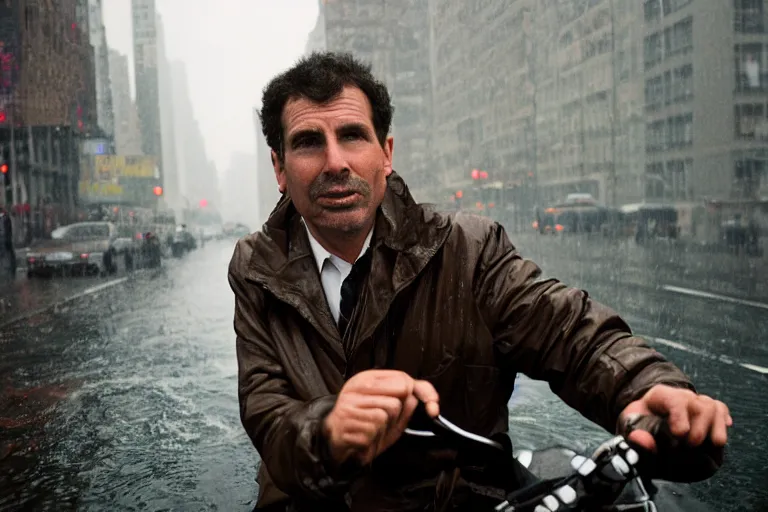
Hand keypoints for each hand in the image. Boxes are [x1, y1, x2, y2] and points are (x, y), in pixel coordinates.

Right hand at [323, 370, 439, 465]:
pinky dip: (372, 439)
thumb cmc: (366, 422)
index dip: (422, 394)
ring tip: (372, 430)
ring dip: (383, 429)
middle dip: (395, 417)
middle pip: (396, 400)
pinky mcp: (345, 421)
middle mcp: (356, 387)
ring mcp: (349, 403)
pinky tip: (363, 437)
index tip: (433, 408)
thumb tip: (425, 398)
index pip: (403, 379)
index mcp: (368, 378)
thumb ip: (409, 398)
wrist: (335, 439)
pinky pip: (372, 430)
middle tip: (384, 422)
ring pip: (385, 415)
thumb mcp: (391, 407)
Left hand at [620, 384, 731, 451]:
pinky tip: (717, 438)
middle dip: (698, 430)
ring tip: (708, 445)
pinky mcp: (707, 410)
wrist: (646, 417)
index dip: (681, 418)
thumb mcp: (630, 425)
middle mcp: (682, 395)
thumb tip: (643, 441)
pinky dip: (722, 422)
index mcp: (660, 395)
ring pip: (715, 408)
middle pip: (701, 406)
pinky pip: (721, 409)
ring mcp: (696, 401)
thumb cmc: (638, 421)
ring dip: (715, 429)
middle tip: (690, 446)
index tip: (679, 435)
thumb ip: (635, 433)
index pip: (676, 400)